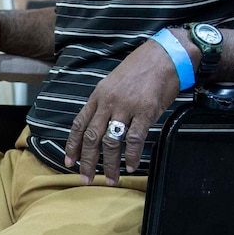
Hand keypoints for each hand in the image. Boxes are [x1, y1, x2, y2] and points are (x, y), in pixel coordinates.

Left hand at [65, 36, 182, 184]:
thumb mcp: (114, 83)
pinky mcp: (146, 111)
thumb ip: (104, 103)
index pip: (79, 124)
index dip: (72, 145)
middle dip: (87, 161)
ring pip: (111, 141)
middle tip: (85, 178)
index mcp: (98, 96)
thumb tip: (99, 125)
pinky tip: (132, 166)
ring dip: (110, 164)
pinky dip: (132, 156)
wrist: (164, 55)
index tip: (69, 162)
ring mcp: (126, 107)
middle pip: (92, 137)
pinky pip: (135, 139)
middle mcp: (108, 102)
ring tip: (111, 178)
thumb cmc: (141, 69)